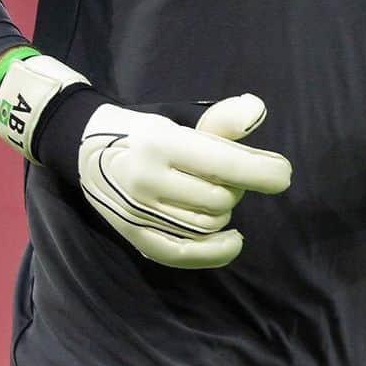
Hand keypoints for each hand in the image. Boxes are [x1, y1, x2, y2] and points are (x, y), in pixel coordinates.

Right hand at [78, 94, 291, 267]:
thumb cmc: (143, 130)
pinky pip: (181, 254)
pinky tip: (233, 241)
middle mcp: (146, 178)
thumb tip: (257, 111)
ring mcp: (137, 211)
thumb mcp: (178, 118)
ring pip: (206, 226)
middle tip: (230, 176)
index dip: (261, 172)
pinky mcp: (132, 234)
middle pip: (218, 198)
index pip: (223, 163)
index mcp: (161, 141)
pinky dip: (213, 253)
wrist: (82, 146)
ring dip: (224, 213)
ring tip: (218, 195)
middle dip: (236, 188)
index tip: (283, 174)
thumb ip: (220, 121)